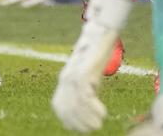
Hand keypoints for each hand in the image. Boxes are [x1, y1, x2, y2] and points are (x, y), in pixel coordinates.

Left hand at [51, 16, 119, 131]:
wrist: (101, 36)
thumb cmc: (97, 56)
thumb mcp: (89, 75)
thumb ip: (86, 88)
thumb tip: (89, 104)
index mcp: (64, 80)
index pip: (59, 107)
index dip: (69, 120)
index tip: (81, 128)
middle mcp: (65, 79)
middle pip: (67, 108)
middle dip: (79, 122)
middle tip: (93, 129)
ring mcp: (73, 76)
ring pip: (76, 105)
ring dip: (87, 118)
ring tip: (98, 124)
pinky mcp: (83, 73)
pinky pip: (85, 96)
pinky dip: (93, 108)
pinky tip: (103, 112)